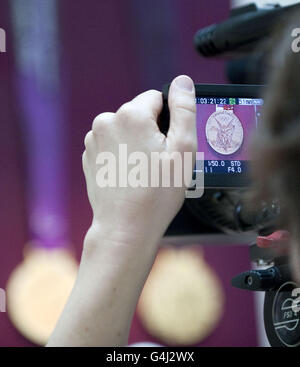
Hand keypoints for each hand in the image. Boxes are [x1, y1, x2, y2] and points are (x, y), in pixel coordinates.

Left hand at [47, 75, 196, 345]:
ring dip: (135, 143)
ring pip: (125, 129)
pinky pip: (112, 144)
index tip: (169, 145)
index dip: (169, 121)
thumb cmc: (157, 193)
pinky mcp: (90, 155)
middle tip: (158, 162)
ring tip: (142, 171)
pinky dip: (122, 153)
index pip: (157, 98)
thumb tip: (182, 82)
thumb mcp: (183, 148)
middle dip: (151, 131)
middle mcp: (106, 121)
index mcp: (131, 115)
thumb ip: (184, 109)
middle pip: (139, 114)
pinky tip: (129, 174)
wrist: (125, 227)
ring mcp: (94, 139)